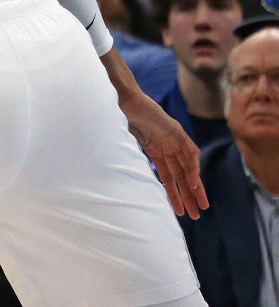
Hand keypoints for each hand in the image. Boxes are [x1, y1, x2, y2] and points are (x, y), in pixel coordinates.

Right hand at [120, 91, 208, 218]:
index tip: (180, 211)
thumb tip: (115, 176)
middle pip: (182, 176)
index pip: (169, 177)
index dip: (175, 194)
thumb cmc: (119, 119)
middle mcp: (167, 147)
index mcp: (155, 150)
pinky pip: (190, 153)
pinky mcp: (177, 131)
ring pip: (189, 168)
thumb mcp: (123, 143)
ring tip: (200, 206)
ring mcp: (173, 139)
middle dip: (189, 196)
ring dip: (195, 188)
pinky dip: (193, 168)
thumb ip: (127, 157)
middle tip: (196, 215)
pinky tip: (194, 183)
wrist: (123, 101)